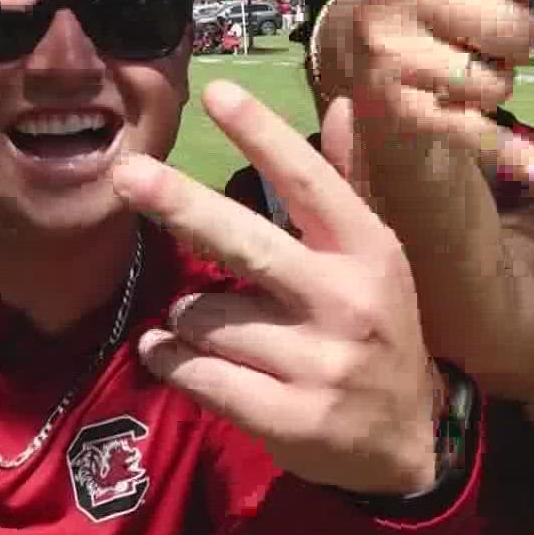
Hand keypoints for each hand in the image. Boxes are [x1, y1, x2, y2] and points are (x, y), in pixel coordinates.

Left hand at [110, 81, 440, 494]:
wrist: (407, 443)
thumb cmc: (379, 332)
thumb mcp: (376, 258)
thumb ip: (346, 183)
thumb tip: (339, 104)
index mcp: (367, 251)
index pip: (310, 183)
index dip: (263, 136)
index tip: (217, 91)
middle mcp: (345, 301)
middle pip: (246, 244)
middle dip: (181, 205)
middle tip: (126, 174)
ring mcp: (317, 364)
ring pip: (204, 318)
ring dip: (183, 317)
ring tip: (200, 324)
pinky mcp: (287, 418)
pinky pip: (198, 374)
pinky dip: (170, 361)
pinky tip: (169, 355)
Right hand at [345, 0, 533, 178]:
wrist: (358, 64)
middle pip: (521, 29)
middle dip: (511, 42)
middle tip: (470, 36)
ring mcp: (391, 47)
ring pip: (501, 81)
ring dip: (494, 85)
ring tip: (455, 68)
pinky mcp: (395, 108)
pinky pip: (479, 130)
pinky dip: (502, 150)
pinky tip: (506, 149)